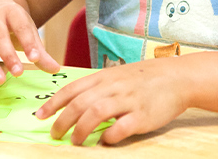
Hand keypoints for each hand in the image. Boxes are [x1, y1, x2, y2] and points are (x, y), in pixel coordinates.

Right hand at [0, 1, 59, 85]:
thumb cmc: (14, 25)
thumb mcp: (29, 32)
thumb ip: (40, 52)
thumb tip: (56, 69)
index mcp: (11, 12)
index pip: (20, 26)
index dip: (28, 43)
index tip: (35, 59)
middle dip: (8, 55)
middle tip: (19, 73)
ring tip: (0, 81)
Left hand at [36, 58, 189, 144]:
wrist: (177, 77)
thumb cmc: (146, 78)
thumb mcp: (118, 75)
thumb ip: (99, 87)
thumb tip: (76, 103)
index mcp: (105, 77)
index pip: (72, 89)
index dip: (54, 103)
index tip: (40, 116)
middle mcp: (113, 87)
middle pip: (80, 104)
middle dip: (62, 121)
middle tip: (54, 134)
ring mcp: (128, 100)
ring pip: (96, 113)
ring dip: (81, 129)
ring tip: (75, 141)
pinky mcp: (142, 115)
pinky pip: (121, 127)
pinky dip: (109, 136)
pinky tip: (105, 140)